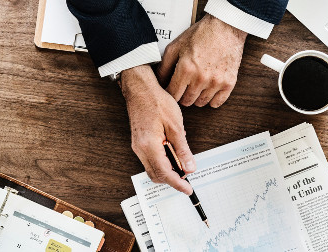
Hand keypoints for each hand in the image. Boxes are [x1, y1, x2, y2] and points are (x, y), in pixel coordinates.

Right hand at [120, 64, 196, 194]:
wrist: (141, 89)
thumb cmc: (157, 102)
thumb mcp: (176, 126)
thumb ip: (182, 149)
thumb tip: (189, 167)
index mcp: (149, 146)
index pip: (164, 173)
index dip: (177, 184)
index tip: (187, 189)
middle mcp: (140, 149)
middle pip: (156, 175)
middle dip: (172, 179)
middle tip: (187, 176)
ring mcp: (137, 147)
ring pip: (153, 169)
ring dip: (168, 170)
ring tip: (182, 163)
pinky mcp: (139, 143)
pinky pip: (150, 160)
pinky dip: (163, 162)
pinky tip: (173, 154)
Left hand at [156, 14, 246, 107]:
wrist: (226, 27)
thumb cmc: (201, 34)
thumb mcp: (176, 46)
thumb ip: (164, 66)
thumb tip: (159, 81)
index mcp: (186, 69)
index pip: (173, 94)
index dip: (170, 93)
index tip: (172, 89)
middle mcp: (201, 78)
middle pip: (186, 101)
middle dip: (182, 96)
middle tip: (184, 87)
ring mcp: (216, 82)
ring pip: (201, 103)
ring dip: (196, 97)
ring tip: (197, 86)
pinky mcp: (229, 83)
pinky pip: (217, 103)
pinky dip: (211, 99)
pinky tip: (209, 90)